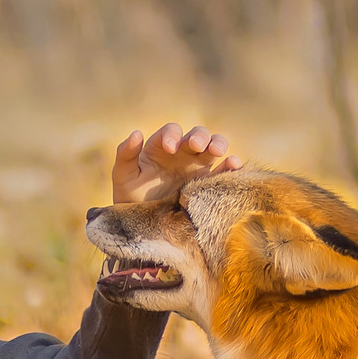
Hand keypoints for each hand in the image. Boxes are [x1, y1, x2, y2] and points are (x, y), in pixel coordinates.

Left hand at [111, 123, 241, 203]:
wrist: (143, 226)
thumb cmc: (130, 197)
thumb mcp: (123, 176)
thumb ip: (125, 154)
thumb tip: (136, 133)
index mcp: (162, 147)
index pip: (171, 132)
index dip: (172, 135)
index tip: (169, 147)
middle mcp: (183, 153)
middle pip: (198, 135)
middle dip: (199, 137)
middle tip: (196, 146)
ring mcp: (198, 167)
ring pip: (214, 147)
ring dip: (218, 144)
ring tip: (217, 152)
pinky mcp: (208, 183)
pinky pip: (224, 171)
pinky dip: (231, 166)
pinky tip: (233, 166)